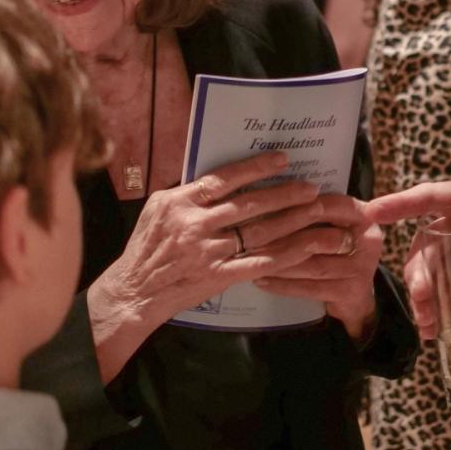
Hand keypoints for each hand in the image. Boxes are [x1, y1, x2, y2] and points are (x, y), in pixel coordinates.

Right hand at [88, 151, 329, 379]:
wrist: (135, 290)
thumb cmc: (146, 246)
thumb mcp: (158, 208)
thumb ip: (188, 192)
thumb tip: (219, 177)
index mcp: (180, 202)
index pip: (224, 179)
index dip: (255, 168)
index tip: (282, 160)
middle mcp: (196, 225)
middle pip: (248, 205)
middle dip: (283, 194)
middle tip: (310, 187)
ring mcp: (208, 252)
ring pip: (257, 232)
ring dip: (290, 221)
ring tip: (315, 211)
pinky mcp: (218, 277)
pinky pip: (257, 264)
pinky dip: (283, 255)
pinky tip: (304, 248)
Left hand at [254, 194, 382, 342]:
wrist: (357, 296)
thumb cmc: (336, 251)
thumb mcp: (334, 226)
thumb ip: (314, 210)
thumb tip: (271, 194)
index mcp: (364, 216)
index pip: (333, 205)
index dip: (303, 204)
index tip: (272, 202)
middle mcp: (369, 241)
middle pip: (321, 236)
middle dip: (285, 236)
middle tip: (254, 235)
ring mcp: (362, 269)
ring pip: (313, 265)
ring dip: (280, 262)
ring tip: (253, 257)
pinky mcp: (351, 293)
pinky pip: (311, 288)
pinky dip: (284, 285)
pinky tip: (261, 279)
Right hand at [362, 177, 450, 338]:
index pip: (432, 196)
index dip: (401, 203)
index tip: (372, 212)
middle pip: (427, 242)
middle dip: (419, 271)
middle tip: (422, 298)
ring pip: (430, 268)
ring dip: (423, 295)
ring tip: (427, 325)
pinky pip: (444, 288)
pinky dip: (436, 308)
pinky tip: (434, 330)